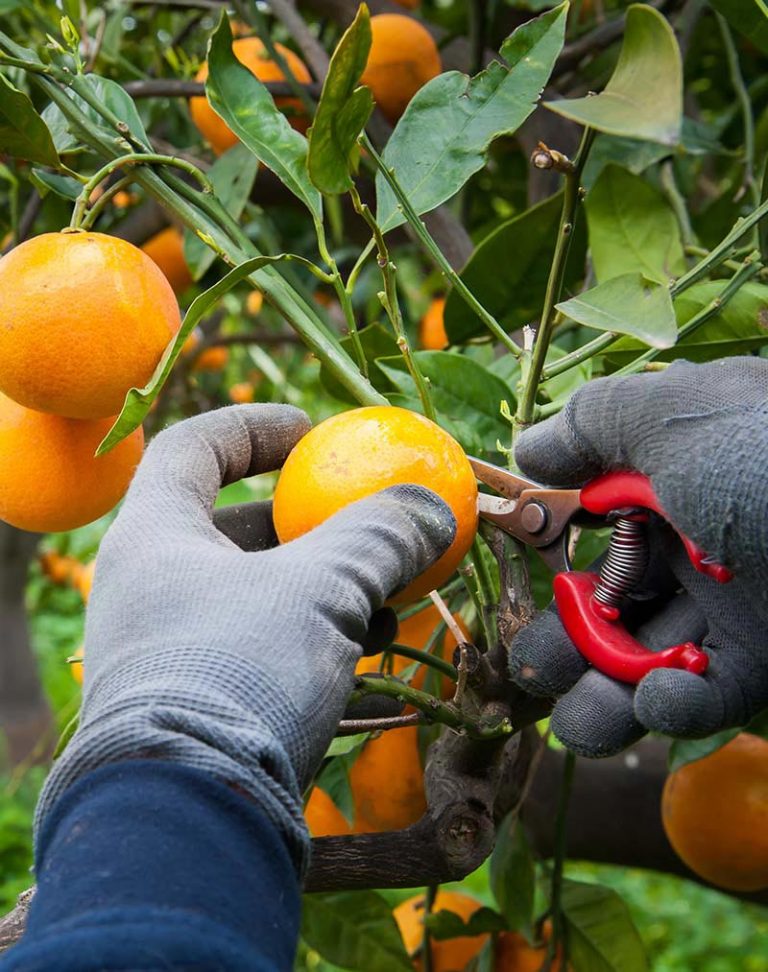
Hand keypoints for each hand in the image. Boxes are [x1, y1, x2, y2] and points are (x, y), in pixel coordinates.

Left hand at [36, 405, 455, 864]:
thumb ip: (380, 535)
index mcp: (154, 536)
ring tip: (387, 592)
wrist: (187, 822)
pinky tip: (370, 647)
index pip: (192, 447)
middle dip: (306, 521)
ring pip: (258, 591)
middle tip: (363, 523)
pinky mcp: (204, 702)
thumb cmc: (239, 676)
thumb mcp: (322, 589)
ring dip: (327, 584)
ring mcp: (174, 649)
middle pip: (233, 525)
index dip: (254, 426)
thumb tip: (435, 504)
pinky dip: (318, 634)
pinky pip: (265, 646)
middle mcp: (152, 588)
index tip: (313, 431)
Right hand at [508, 357, 767, 756]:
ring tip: (579, 720)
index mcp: (671, 473)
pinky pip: (708, 692)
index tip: (515, 584)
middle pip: (609, 600)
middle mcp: (696, 538)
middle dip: (564, 642)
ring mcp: (734, 603)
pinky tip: (660, 703)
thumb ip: (590, 424)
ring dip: (604, 694)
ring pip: (646, 656)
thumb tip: (529, 447)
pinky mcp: (767, 659)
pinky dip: (675, 706)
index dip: (547, 557)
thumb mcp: (674, 415)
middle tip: (533, 670)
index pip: (588, 522)